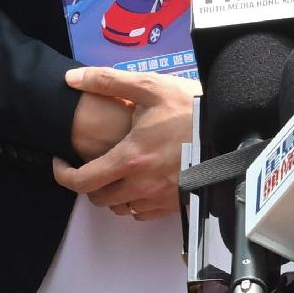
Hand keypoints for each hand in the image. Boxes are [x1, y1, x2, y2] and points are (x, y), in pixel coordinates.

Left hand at [51, 66, 197, 222]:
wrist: (231, 129)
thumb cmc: (191, 108)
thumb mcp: (150, 87)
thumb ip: (108, 81)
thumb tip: (71, 79)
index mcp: (129, 158)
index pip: (82, 181)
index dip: (63, 175)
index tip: (62, 163)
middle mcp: (141, 185)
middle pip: (99, 199)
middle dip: (90, 183)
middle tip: (92, 164)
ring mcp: (159, 198)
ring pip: (121, 208)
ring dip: (113, 194)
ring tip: (118, 172)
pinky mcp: (175, 205)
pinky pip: (143, 213)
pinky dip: (135, 202)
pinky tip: (142, 182)